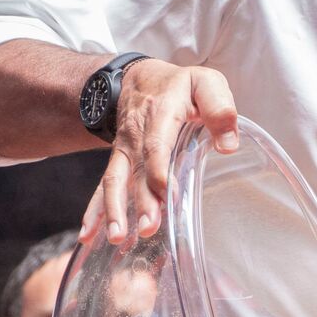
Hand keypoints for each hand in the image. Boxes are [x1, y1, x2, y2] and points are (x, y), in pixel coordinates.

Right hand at [82, 60, 239, 245]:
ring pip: (114, 180)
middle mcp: (137, 135)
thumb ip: (219, 109)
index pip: (157, 145)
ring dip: (114, 210)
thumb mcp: (206, 84)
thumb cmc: (180, 86)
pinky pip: (104, 187)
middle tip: (148, 227)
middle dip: (140, 201)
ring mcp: (124, 151)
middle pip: (135, 170)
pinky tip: (87, 236)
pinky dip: (95, 211)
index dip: (160, 169)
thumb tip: (228, 145)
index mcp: (161, 114)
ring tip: (116, 237)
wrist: (139, 79)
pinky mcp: (119, 163)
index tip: (168, 192)